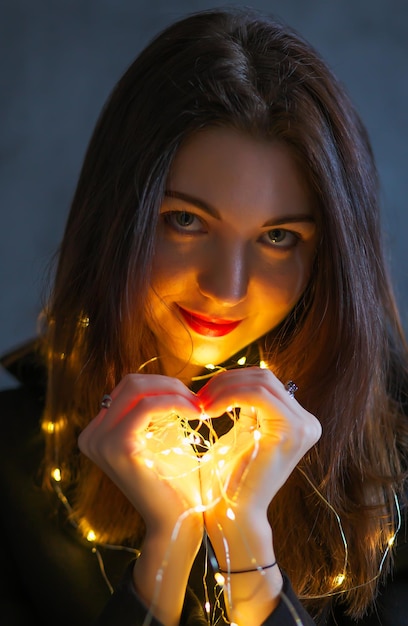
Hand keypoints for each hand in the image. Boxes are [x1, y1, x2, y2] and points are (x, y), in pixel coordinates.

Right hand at [78, 374, 202, 538]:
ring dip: (175, 393)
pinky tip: (197, 413)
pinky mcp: (116, 447)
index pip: (130, 387)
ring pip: (138, 389)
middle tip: (198, 401)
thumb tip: (169, 380)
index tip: (192, 398)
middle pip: (131, 383)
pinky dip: (175, 403)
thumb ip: (158, 408)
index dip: (163, 386)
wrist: (179, 522)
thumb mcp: (163, 435)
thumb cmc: (176, 480)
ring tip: (200, 407)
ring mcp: (99, 441)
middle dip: (169, 386)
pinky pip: (147, 407)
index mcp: (98, 432)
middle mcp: (91, 435)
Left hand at [197, 367, 321, 566]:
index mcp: (297, 421)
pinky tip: (209, 410)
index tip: (201, 394)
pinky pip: (257, 394)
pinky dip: (229, 396)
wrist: (231, 515)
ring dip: (224, 388)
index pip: (264, 381)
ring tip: (201, 405)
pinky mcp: (292, 430)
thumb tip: (235, 379)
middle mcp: (307, 422)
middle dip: (226, 381)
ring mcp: (304, 426)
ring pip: (260, 382)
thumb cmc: (228, 481)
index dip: (230, 380)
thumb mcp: (240, 435)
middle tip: (198, 397)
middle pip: (264, 377)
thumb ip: (246, 409)